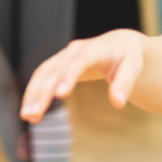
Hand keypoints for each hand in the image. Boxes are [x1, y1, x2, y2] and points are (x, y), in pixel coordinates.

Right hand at [21, 30, 146, 120]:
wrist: (122, 45)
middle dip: (43, 91)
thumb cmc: (130, 58)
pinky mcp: (59, 63)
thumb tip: (118, 103)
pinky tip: (30, 112)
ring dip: (33, 93)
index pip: (81, 60)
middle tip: (33, 114)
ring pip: (44, 72)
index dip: (69, 75)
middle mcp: (77, 49)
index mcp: (98, 48)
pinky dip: (34, 92)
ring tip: (27, 116)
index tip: (59, 94)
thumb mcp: (134, 68)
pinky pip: (42, 76)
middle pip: (56, 69)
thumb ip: (125, 84)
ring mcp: (65, 55)